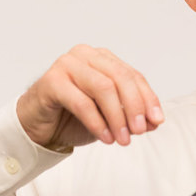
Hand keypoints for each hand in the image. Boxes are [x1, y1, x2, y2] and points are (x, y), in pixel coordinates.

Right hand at [17, 45, 163, 148]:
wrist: (38, 127)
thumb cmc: (74, 118)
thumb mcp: (111, 118)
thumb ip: (133, 117)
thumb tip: (156, 121)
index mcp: (103, 58)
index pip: (133, 76)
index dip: (148, 98)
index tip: (157, 120)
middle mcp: (86, 56)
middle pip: (121, 78)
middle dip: (134, 107)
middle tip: (139, 131)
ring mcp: (67, 64)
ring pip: (103, 88)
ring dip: (117, 117)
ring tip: (122, 139)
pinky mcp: (51, 81)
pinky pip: (82, 102)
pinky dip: (97, 122)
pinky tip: (105, 137)